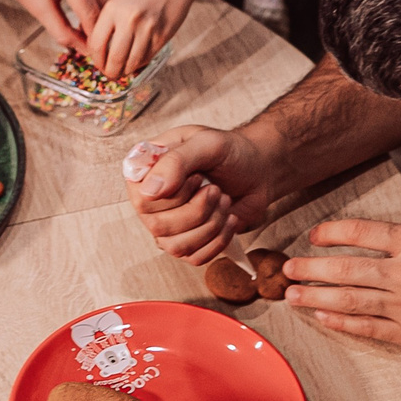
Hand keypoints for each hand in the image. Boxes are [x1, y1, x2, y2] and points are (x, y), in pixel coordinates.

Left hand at [0, 0, 107, 51]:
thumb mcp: (36, 7)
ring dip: (99, 14)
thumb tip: (82, 49)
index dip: (95, 40)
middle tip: (97, 50)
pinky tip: (85, 14)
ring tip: (90, 35)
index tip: (97, 58)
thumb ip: (61, 30)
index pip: (92, 15)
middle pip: (105, 4)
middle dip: (102, 28)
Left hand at [86, 0, 198, 77]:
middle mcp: (129, 19)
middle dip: (110, 71)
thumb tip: (101, 51)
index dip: (96, 59)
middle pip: (114, 59)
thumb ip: (109, 24)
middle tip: (110, 72)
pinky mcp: (162, 36)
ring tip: (123, 69)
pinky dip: (140, 62)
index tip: (98, 63)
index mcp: (113, 9)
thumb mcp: (120, 1)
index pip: (97, 44)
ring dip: (126, 70)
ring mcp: (147, 29)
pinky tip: (137, 58)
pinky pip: (147, 57)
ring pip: (132, 63)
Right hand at [124, 124, 284, 265]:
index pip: (142, 200)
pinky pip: (194, 257)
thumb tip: (149, 190)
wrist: (258, 170)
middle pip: (158, 226)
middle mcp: (151, 201)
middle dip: (198, 210)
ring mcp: (168, 225)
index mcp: (146, 172)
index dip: (174, 195)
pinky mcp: (188, 242)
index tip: (197, 177)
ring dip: (210, 225)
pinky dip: (218, 240)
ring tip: (223, 201)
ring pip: (176, 246)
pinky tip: (229, 218)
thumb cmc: (231, 152)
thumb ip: (175, 161)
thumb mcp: (206, 143)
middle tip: (216, 189)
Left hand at [282, 219, 400, 371]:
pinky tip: (322, 318)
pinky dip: (340, 323)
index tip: (314, 236)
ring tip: (292, 294)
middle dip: (310, 267)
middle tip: (287, 267)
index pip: (361, 232)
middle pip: (344, 268)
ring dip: (314, 297)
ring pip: (348, 301)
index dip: (331, 233)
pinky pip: (367, 329)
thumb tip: (396, 238)